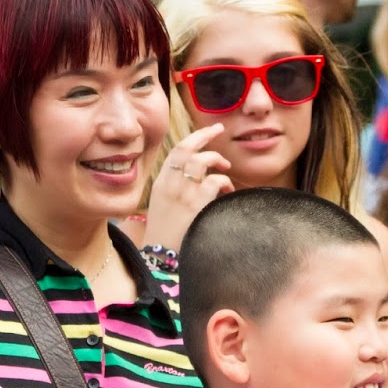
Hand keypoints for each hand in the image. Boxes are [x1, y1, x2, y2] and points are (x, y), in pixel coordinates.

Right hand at [143, 123, 231, 247]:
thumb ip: (176, 188)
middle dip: (205, 134)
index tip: (208, 131)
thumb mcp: (163, 206)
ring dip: (217, 159)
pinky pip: (215, 181)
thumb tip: (198, 176)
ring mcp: (183, 194)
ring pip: (202, 161)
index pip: (176, 150)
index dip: (194, 137)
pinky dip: (225, 181)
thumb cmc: (164, 236)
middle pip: (187, 148)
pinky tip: (227, 190)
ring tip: (225, 168)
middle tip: (219, 129)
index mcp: (161, 183)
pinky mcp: (196, 205)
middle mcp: (170, 184)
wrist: (161, 258)